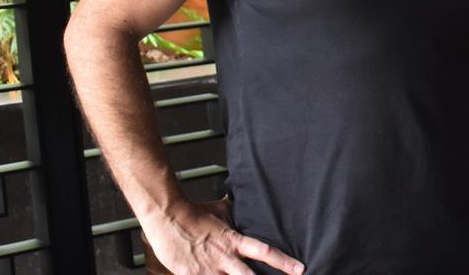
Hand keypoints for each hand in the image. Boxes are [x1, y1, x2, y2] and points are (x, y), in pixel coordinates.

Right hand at [144, 201, 304, 274]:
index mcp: (234, 241)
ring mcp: (208, 270)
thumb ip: (236, 213)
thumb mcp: (222, 211)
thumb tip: (247, 201)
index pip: (265, 252)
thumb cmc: (194, 213)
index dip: (284, 262)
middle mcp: (225, 258)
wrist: (168, 216)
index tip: (299, 269)